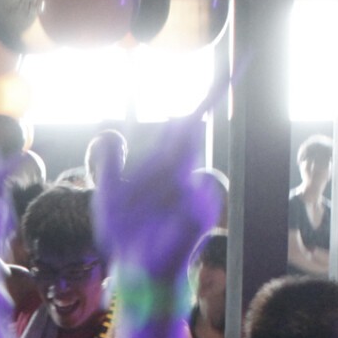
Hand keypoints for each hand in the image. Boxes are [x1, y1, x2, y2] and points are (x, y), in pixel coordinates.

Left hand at [92, 94, 221, 280]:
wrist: (134, 268)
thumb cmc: (123, 234)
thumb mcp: (108, 195)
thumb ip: (110, 165)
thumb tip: (108, 134)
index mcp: (164, 166)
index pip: (185, 128)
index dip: (208, 99)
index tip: (229, 68)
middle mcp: (184, 175)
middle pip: (189, 140)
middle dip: (183, 135)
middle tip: (165, 140)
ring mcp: (195, 194)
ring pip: (184, 168)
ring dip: (155, 187)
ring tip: (140, 212)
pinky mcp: (201, 214)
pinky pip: (188, 197)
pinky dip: (168, 207)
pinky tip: (160, 223)